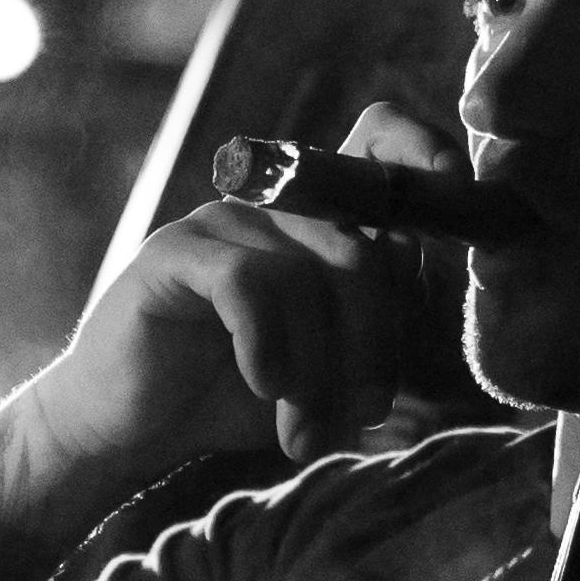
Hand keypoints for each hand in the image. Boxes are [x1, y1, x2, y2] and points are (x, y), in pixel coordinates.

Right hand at [29, 106, 448, 478]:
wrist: (123, 433)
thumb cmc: (223, 400)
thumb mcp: (318, 369)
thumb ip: (368, 323)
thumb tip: (419, 282)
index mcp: (311, 224)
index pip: (377, 147)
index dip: (421, 155)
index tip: (456, 193)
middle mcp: (270, 209)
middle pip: (362, 250)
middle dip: (372, 346)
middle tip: (360, 416)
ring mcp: (220, 224)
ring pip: (311, 274)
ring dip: (319, 367)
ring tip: (301, 431)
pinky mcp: (174, 255)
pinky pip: (250, 285)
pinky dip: (269, 345)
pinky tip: (263, 386)